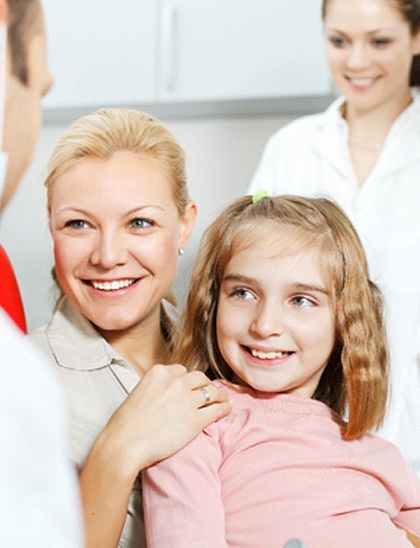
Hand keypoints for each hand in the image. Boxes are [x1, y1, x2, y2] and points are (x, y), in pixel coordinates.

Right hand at [80, 364, 229, 546]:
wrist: (124, 445)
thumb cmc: (125, 425)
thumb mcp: (138, 392)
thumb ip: (155, 388)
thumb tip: (165, 394)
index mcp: (159, 372)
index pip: (181, 370)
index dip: (188, 379)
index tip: (191, 386)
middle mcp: (175, 382)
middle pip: (199, 378)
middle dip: (205, 384)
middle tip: (209, 392)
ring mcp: (187, 400)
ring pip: (211, 392)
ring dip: (219, 395)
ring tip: (222, 400)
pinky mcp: (195, 420)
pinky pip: (216, 410)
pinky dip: (224, 408)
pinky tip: (226, 410)